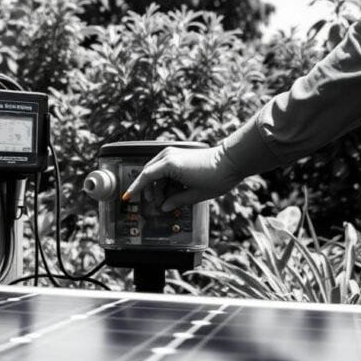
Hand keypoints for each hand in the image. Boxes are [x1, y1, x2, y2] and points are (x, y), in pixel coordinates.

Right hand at [122, 144, 243, 210]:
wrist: (232, 161)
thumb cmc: (216, 176)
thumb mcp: (195, 194)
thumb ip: (176, 201)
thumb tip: (164, 207)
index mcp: (169, 164)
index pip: (146, 177)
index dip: (136, 189)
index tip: (128, 197)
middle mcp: (169, 156)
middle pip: (150, 175)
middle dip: (150, 191)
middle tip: (154, 206)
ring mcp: (174, 154)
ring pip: (158, 173)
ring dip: (160, 187)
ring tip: (168, 202)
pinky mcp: (181, 155)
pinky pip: (166, 169)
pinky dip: (167, 181)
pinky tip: (175, 192)